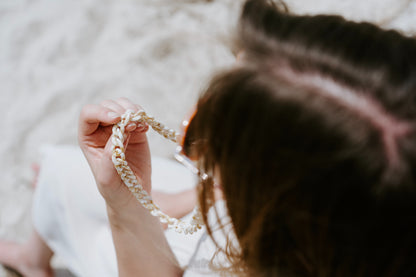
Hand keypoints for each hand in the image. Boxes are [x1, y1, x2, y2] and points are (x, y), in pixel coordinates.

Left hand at [78, 98, 150, 212]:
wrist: (134, 196)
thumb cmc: (115, 190)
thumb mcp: (107, 178)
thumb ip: (110, 157)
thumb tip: (119, 132)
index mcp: (88, 139)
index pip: (89, 114)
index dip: (101, 112)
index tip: (117, 119)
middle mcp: (101, 130)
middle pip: (107, 105)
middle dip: (120, 110)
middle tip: (132, 124)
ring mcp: (119, 129)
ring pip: (122, 105)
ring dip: (133, 110)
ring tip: (141, 125)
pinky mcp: (135, 130)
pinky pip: (138, 114)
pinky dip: (143, 116)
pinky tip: (146, 128)